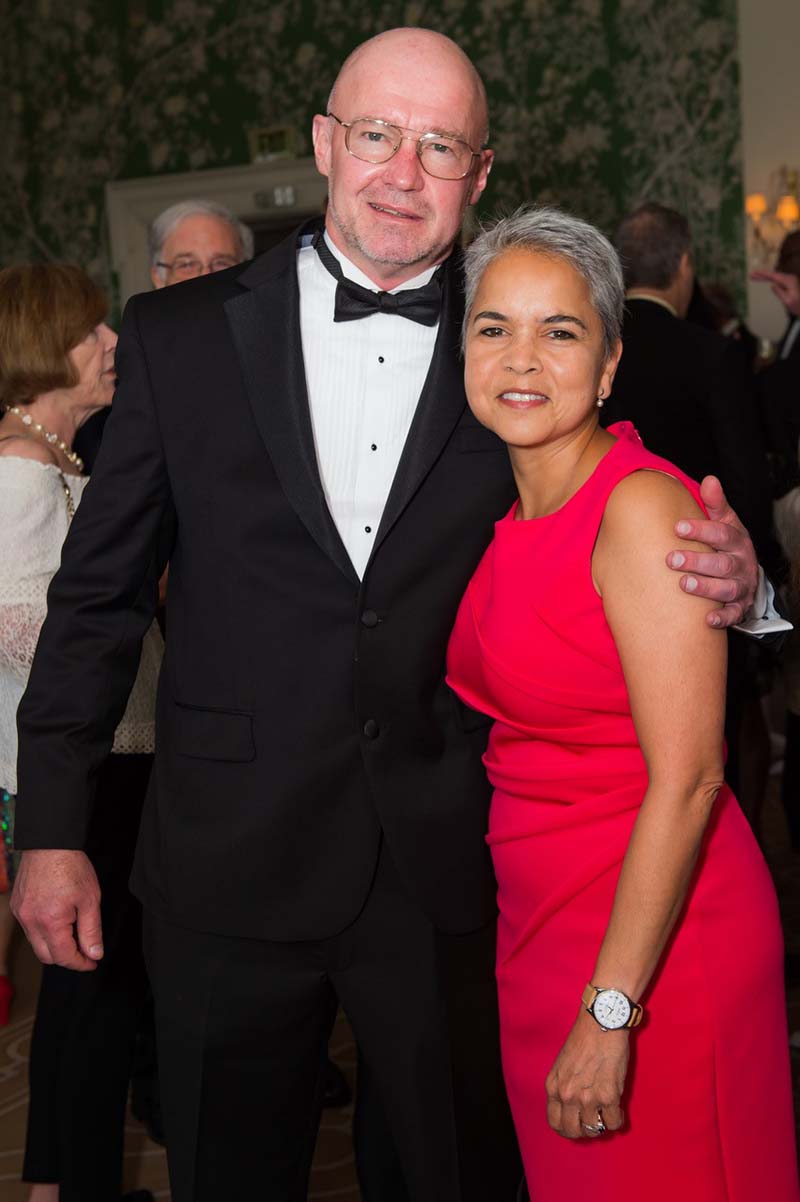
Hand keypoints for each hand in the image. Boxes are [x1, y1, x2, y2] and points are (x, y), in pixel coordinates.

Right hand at [11, 849, 102, 971]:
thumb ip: (91, 930)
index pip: (63, 956)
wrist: (49, 842)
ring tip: (73, 932)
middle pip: (46, 956)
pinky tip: (58, 919)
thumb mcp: (90, 899)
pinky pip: (29, 928)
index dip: (80, 963)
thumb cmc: (72, 866)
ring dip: (54, 944)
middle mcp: (30, 921)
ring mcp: (21, 914)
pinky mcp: (18, 905)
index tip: (92, 962)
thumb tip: (94, 954)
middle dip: (66, 958)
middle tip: (85, 951)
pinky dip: (43, 931)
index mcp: (50, 922)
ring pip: (37, 943)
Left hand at [545, 1010, 627, 1138]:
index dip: (566, 1129)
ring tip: (606, 1113)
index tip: (576, 1127)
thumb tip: (572, 1107)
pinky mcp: (609, 1096)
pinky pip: (614, 1123)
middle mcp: (567, 1095)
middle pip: (573, 1131)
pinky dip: (617, 1121)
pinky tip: (618, 1110)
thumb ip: (564, 1086)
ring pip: (594, 1130)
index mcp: (553, 1086)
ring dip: (602, 1125)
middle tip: (593, 1123)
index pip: (555, 1123)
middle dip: (584, 1132)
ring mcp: (588, 1098)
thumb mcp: (562, 1064)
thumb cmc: (583, 1039)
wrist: (601, 1023)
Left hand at [666, 476, 757, 626]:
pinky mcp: (739, 608)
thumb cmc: (728, 545)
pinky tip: (706, 619)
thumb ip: (715, 503)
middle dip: (697, 561)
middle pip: (722, 564)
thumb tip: (709, 479)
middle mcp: (742, 564)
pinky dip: (721, 618)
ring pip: (726, 589)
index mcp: (737, 541)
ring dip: (705, 587)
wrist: (746, 575)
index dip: (701, 530)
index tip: (678, 528)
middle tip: (671, 559)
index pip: (722, 534)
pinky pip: (733, 615)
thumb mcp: (725, 522)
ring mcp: (741, 587)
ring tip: (683, 584)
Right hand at [750, 269, 799, 316]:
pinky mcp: (788, 282)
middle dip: (761, 274)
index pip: (774, 276)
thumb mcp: (788, 301)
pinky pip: (776, 279)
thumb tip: (772, 285)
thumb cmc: (797, 306)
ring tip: (754, 277)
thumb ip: (780, 292)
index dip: (764, 274)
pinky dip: (768, 279)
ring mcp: (789, 279)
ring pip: (774, 276)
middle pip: (773, 274)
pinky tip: (763, 279)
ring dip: (764, 276)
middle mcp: (789, 278)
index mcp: (789, 281)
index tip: (755, 272)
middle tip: (751, 275)